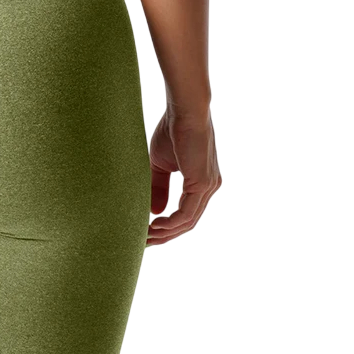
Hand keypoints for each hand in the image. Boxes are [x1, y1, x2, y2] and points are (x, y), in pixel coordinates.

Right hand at [147, 108, 220, 245]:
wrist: (185, 111)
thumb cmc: (172, 130)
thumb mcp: (160, 164)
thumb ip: (158, 187)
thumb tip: (154, 212)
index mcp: (201, 183)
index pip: (185, 214)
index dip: (166, 227)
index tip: (145, 233)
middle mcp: (209, 188)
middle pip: (187, 223)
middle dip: (165, 235)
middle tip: (143, 243)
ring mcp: (209, 187)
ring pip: (188, 221)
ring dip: (166, 233)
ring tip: (145, 237)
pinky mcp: (203, 184)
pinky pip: (187, 213)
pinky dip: (171, 223)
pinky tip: (155, 225)